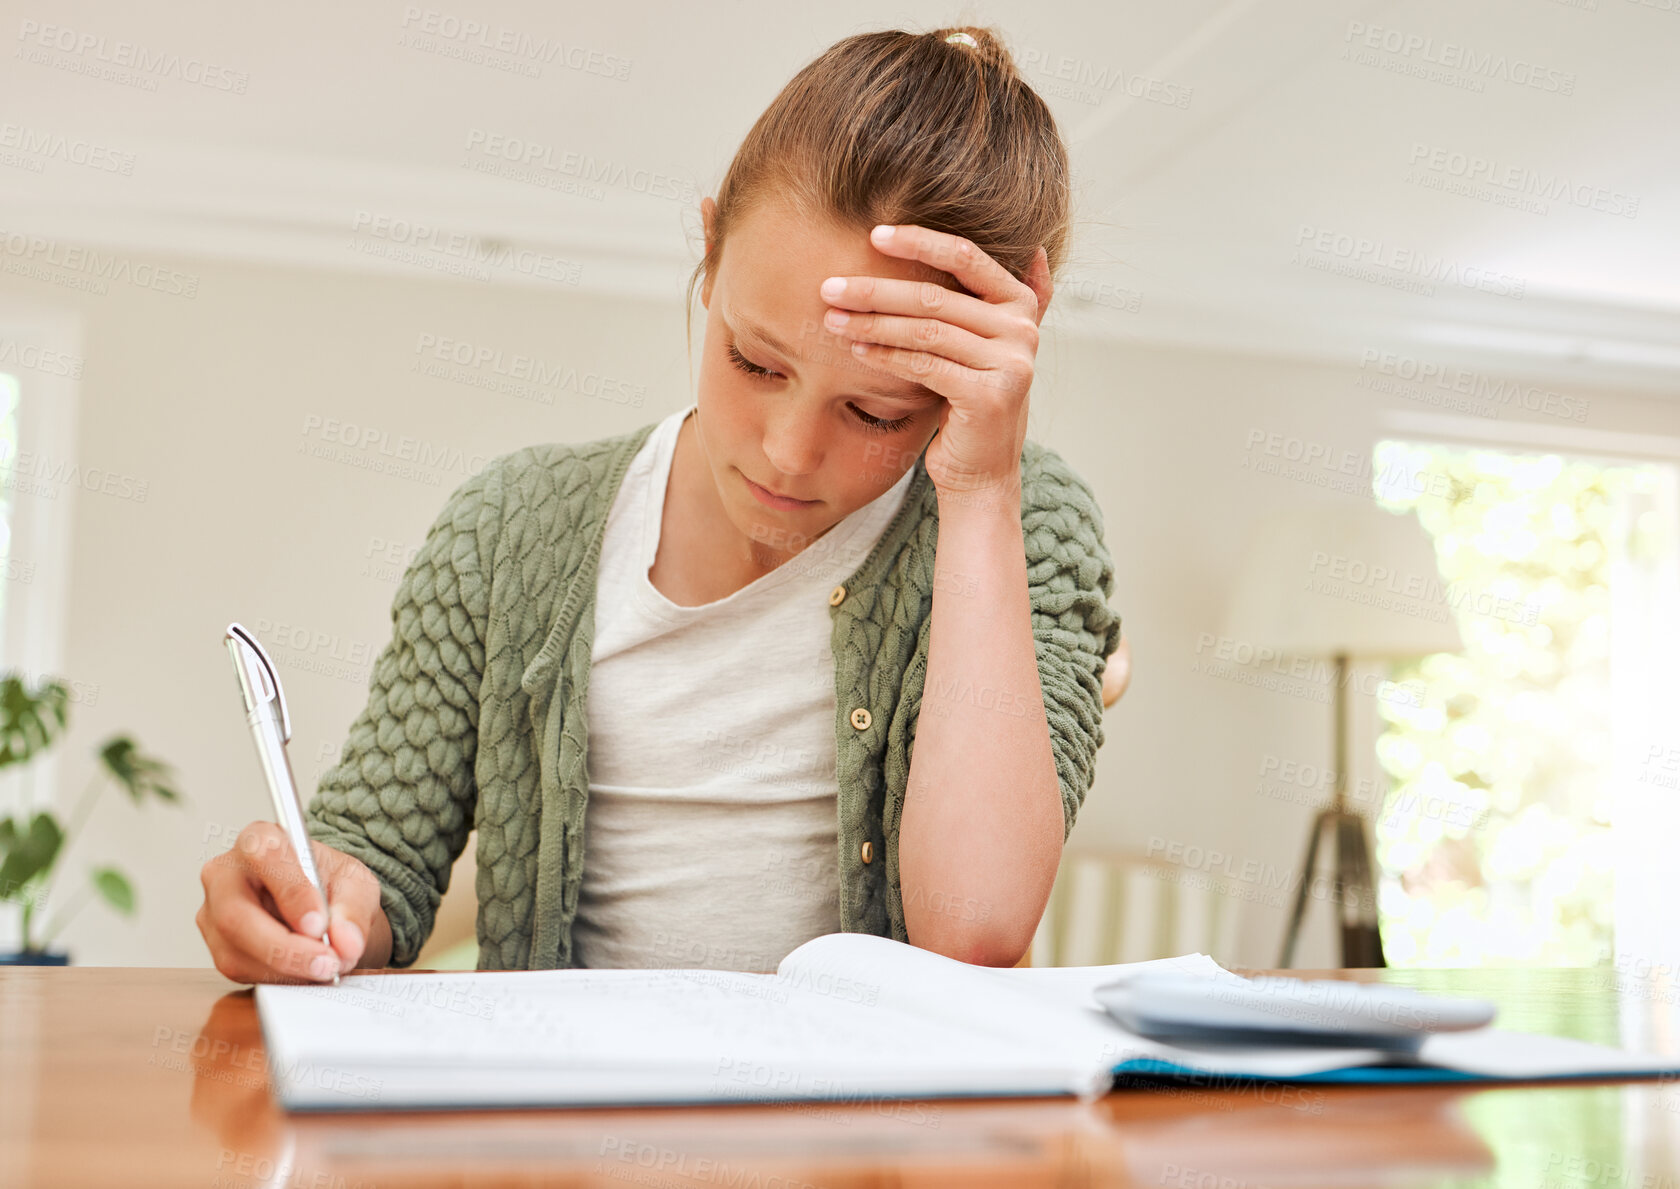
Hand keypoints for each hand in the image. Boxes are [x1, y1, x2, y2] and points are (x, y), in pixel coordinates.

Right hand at [197, 822, 391, 983]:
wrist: (322, 909)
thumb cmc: (331, 884)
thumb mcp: (356, 884)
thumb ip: (353, 908)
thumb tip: (345, 942)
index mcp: (259, 839)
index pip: (264, 855)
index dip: (290, 891)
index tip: (319, 923)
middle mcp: (225, 875)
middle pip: (235, 914)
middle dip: (284, 947)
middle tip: (327, 963)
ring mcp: (214, 914)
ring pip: (236, 951)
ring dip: (287, 968)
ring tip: (326, 968)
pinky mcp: (219, 948)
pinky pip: (242, 972)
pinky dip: (280, 978)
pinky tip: (306, 972)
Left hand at [819, 224, 1051, 500]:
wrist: (980, 473)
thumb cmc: (969, 405)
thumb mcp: (988, 346)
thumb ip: (999, 303)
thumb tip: (1036, 252)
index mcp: (1020, 306)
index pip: (967, 257)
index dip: (919, 242)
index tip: (874, 235)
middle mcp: (1022, 330)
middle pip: (936, 297)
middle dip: (876, 290)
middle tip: (829, 287)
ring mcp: (1010, 363)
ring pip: (926, 330)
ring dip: (872, 322)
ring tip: (833, 319)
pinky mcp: (989, 395)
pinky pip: (923, 364)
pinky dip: (885, 355)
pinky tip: (856, 348)